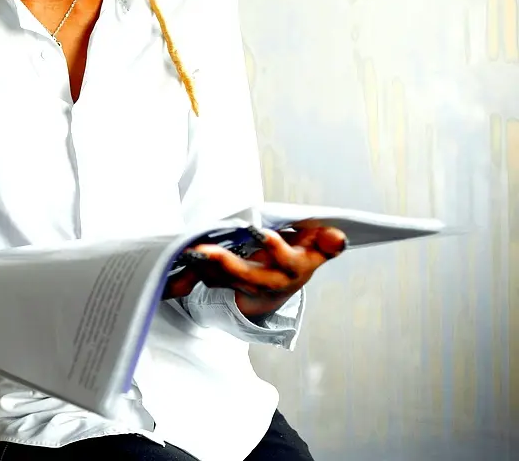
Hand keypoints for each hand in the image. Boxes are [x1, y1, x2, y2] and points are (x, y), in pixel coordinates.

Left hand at [163, 224, 346, 318]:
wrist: (279, 285)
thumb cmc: (297, 256)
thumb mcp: (315, 249)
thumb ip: (326, 243)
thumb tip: (338, 236)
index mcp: (294, 269)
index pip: (288, 260)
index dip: (275, 248)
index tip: (260, 232)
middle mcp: (271, 282)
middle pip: (248, 276)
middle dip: (227, 264)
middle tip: (204, 249)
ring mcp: (247, 287)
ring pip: (224, 280)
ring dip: (205, 267)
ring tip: (189, 251)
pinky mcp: (228, 286)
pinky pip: (209, 279)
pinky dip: (196, 270)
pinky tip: (182, 257)